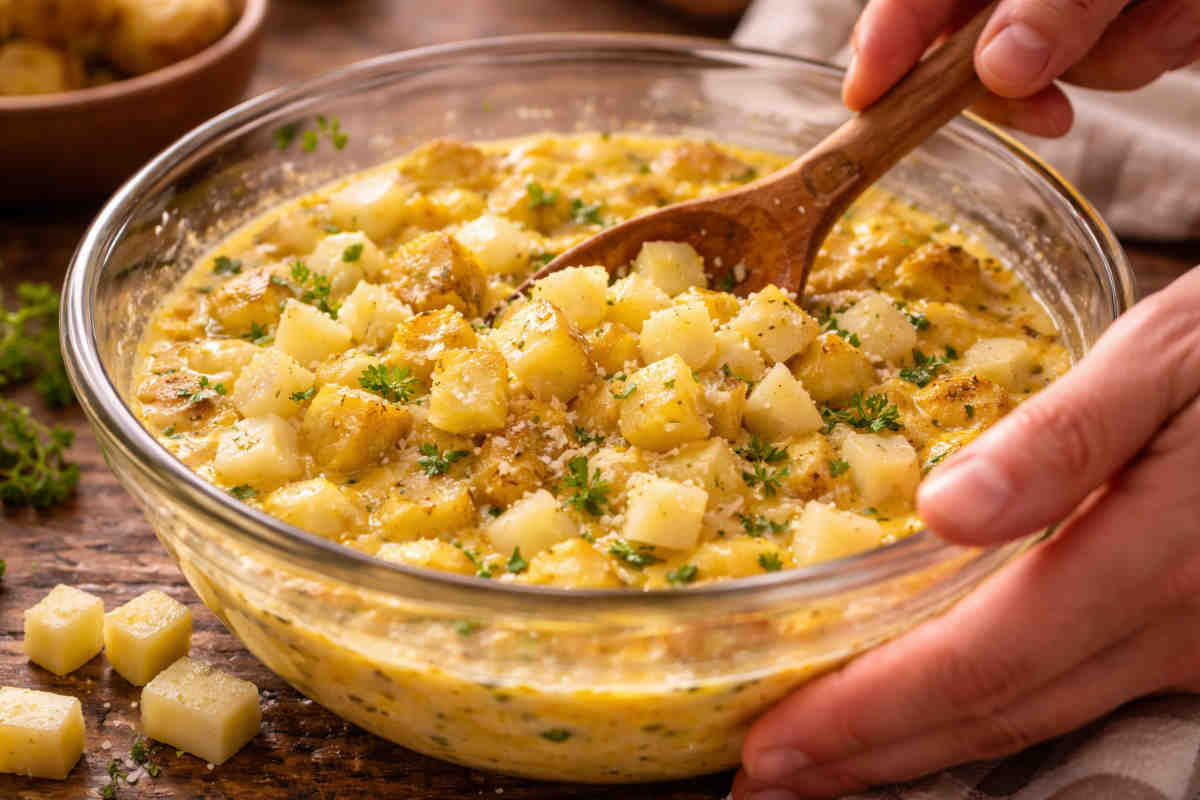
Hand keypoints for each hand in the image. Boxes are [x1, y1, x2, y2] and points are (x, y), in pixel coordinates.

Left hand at [733, 266, 1199, 799]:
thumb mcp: (1164, 361)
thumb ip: (1062, 439)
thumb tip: (941, 510)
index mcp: (1148, 558)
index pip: (977, 662)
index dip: (869, 711)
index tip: (774, 743)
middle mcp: (1167, 630)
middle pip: (993, 716)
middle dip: (870, 754)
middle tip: (765, 778)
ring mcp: (1185, 650)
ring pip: (1031, 721)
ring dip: (916, 750)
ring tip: (820, 766)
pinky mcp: (1188, 642)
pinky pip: (1068, 698)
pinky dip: (980, 718)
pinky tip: (925, 717)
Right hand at [843, 0, 1199, 135]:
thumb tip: (999, 66)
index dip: (888, 40)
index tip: (867, 97)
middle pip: (974, 39)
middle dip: (1025, 78)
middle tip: (1051, 114)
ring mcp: (1072, 1)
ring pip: (1052, 59)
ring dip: (1116, 56)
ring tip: (1172, 14)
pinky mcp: (1117, 14)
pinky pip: (1112, 55)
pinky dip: (1153, 46)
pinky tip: (1181, 18)